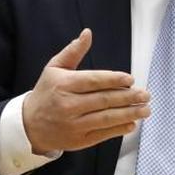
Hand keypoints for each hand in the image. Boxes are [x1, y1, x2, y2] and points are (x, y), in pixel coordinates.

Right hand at [22, 29, 149, 153]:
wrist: (29, 125)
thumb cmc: (46, 93)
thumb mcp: (54, 68)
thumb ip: (73, 52)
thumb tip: (87, 33)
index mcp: (63, 85)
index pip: (93, 81)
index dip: (114, 80)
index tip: (130, 79)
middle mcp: (68, 105)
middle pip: (103, 100)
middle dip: (128, 97)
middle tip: (145, 94)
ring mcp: (73, 124)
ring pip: (106, 118)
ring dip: (129, 114)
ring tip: (145, 110)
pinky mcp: (78, 140)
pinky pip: (103, 134)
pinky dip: (119, 129)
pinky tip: (132, 123)